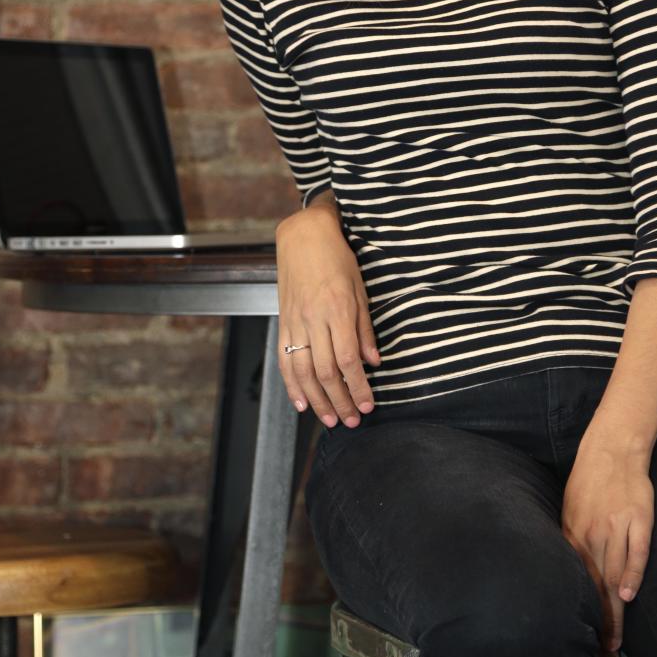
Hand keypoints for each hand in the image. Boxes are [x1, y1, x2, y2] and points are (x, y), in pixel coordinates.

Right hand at [275, 207, 381, 428]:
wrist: (303, 236)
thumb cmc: (337, 258)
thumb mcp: (360, 289)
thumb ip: (365, 329)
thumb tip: (374, 362)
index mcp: (337, 310)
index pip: (348, 359)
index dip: (358, 386)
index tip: (368, 404)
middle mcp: (313, 319)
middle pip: (325, 372)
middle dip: (340, 401)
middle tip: (352, 420)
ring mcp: (295, 322)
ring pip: (302, 371)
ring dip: (316, 400)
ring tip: (330, 419)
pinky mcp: (283, 322)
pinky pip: (284, 360)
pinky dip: (292, 385)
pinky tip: (301, 402)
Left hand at [561, 429, 653, 656]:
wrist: (612, 449)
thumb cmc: (589, 484)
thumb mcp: (570, 513)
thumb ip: (572, 544)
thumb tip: (569, 577)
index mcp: (573, 536)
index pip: (577, 585)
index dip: (582, 617)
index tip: (586, 644)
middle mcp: (592, 535)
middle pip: (595, 588)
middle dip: (599, 625)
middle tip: (603, 656)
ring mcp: (616, 526)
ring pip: (614, 576)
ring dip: (614, 611)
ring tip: (615, 642)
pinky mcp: (639, 518)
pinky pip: (637, 550)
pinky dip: (633, 572)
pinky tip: (629, 595)